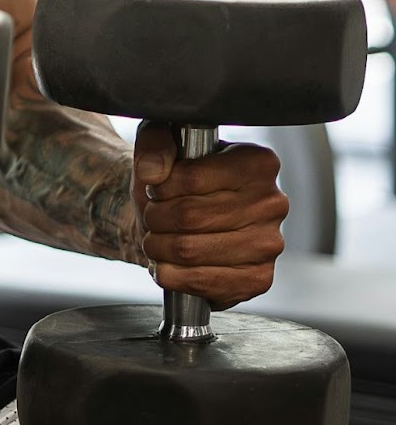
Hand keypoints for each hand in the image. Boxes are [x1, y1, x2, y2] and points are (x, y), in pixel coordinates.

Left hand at [132, 122, 286, 308]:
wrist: (189, 216)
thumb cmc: (179, 177)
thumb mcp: (163, 141)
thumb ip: (155, 144)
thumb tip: (152, 172)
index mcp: (257, 162)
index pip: (191, 179)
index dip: (160, 188)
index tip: (155, 189)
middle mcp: (272, 203)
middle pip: (189, 216)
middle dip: (156, 218)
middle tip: (151, 217)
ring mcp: (269, 244)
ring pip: (190, 250)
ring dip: (159, 247)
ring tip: (156, 239)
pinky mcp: (259, 279)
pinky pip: (204, 282)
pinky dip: (173, 276)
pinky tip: (167, 265)